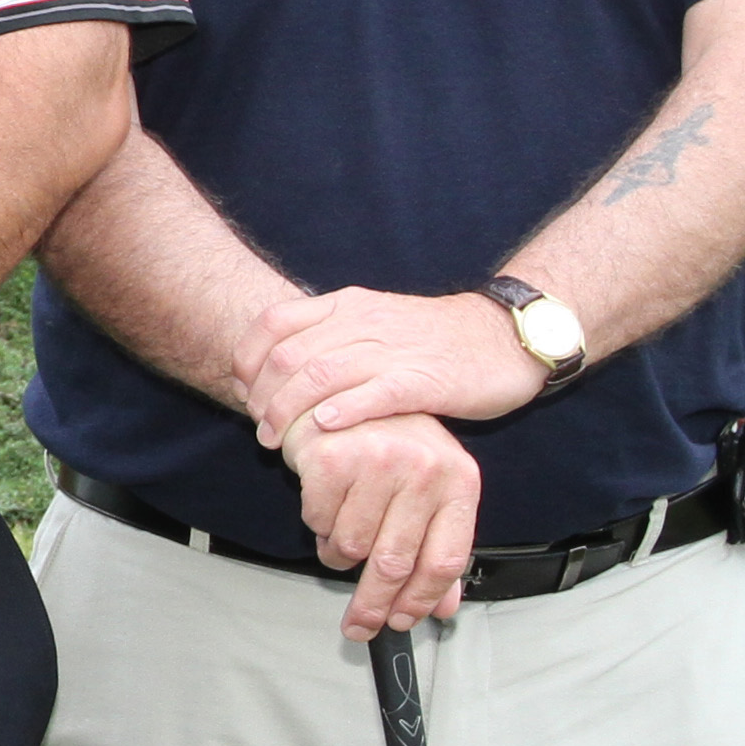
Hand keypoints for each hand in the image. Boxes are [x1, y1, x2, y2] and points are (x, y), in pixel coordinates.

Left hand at [243, 287, 544, 446]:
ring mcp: (393, 349)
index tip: (241, 390)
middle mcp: (364, 321)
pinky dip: (342, 411)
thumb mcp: (374, 324)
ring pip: (321, 375)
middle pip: (290, 355)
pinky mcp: (423, 379)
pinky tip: (325, 429)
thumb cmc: (435, 339)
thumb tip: (278, 369)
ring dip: (290, 412)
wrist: (503, 336)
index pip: (274, 323)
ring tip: (278, 441)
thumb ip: (330, 339)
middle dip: (263, 396)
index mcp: (347, 305)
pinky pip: (373, 393)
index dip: (247, 359)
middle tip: (260, 428)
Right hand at [295, 413, 483, 636]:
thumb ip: (437, 547)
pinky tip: (326, 502)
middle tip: (360, 625)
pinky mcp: (333, 458)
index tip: (401, 621)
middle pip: (396, 562)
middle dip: (372, 604)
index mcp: (458, 479)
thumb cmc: (390, 441)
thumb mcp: (429, 490)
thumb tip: (444, 606)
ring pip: (351, 546)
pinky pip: (318, 521)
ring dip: (339, 552)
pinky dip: (317, 523)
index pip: (445, 559)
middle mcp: (424, 468)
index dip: (421, 600)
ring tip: (341, 530)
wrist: (343, 389)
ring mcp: (378, 461)